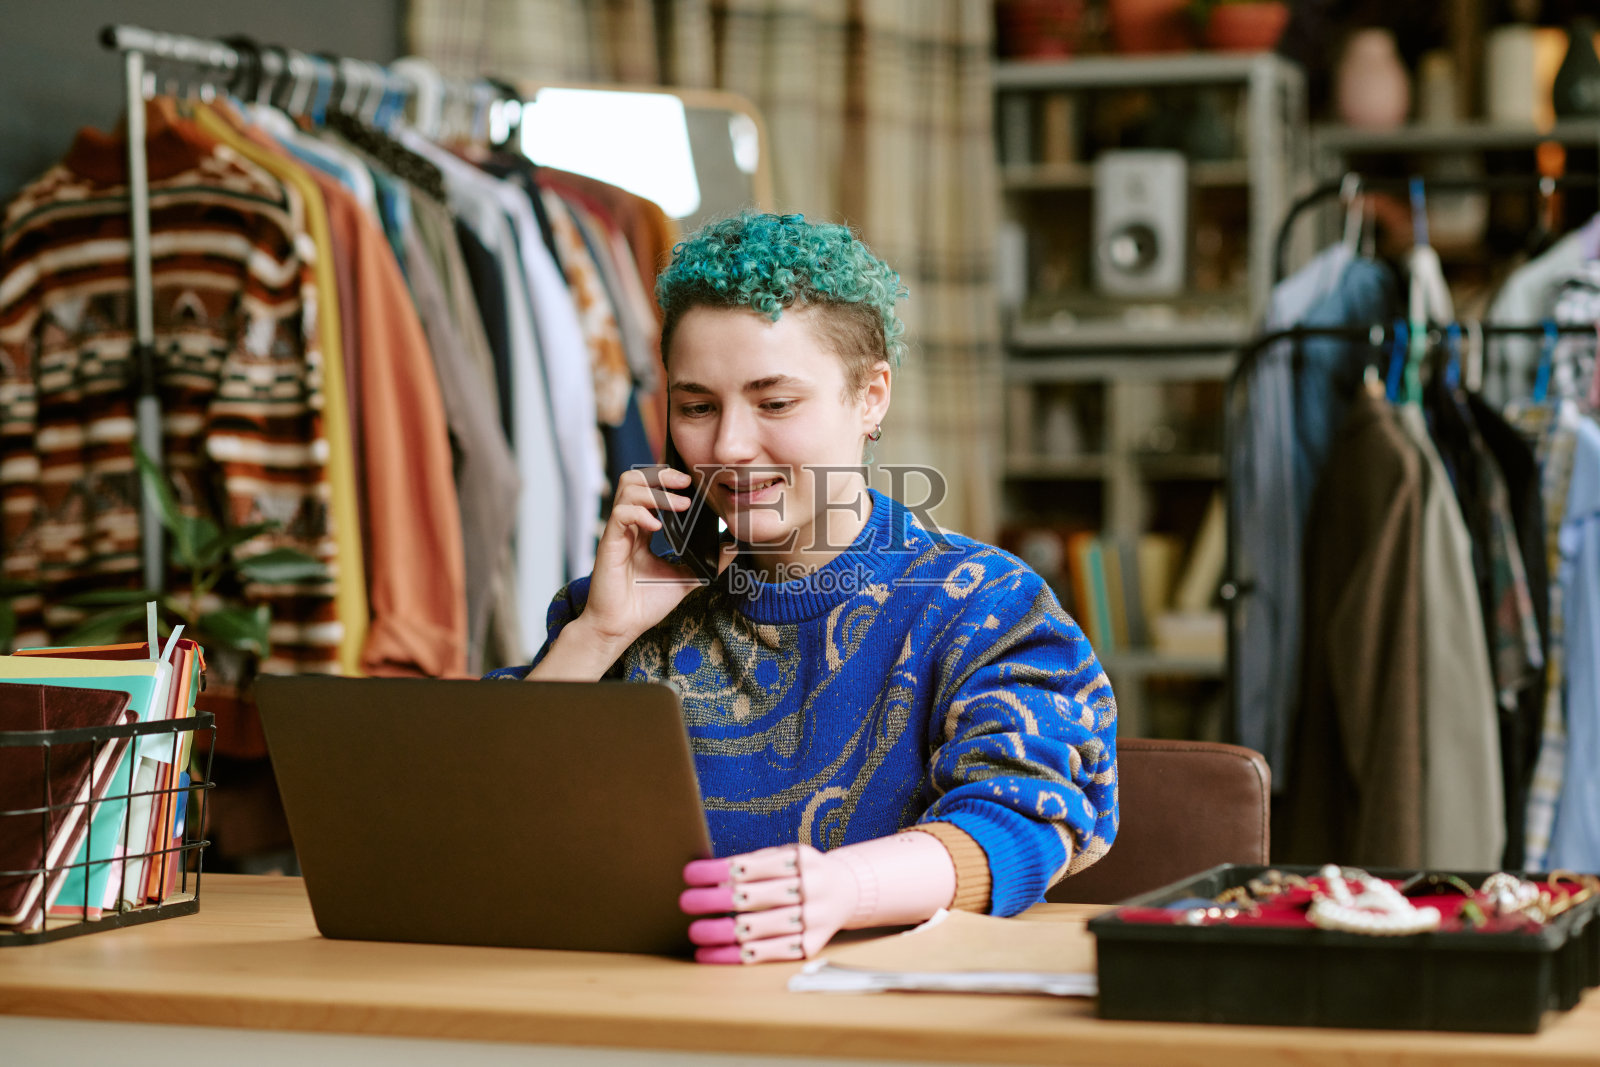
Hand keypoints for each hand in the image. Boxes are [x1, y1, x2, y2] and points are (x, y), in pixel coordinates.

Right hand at [579, 466, 732, 647]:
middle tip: (686, 482)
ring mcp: (618, 532)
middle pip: (636, 478)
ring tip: (679, 505)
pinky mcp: (609, 543)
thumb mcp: (685, 578)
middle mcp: (629, 525)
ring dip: (657, 491)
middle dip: (662, 474)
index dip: (667, 477)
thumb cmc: (645, 603)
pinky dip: (640, 513)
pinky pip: (620, 513)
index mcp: (643, 529)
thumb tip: (732, 547)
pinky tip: (657, 527)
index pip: (650, 488)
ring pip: (628, 488)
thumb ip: (707, 562)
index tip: (691, 481)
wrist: (621, 627)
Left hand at [677, 833, 959, 964]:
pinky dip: (735, 955)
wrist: (845, 892)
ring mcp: (815, 919)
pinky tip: (711, 954)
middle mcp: (812, 888)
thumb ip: (753, 865)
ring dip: (721, 932)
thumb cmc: (799, 872)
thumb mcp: (784, 857)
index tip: (689, 875)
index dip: (718, 870)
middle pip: (755, 897)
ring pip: (760, 929)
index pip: (753, 866)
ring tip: (695, 931)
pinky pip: (768, 954)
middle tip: (686, 902)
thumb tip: (709, 878)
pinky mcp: (812, 946)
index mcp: (802, 859)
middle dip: (715, 901)